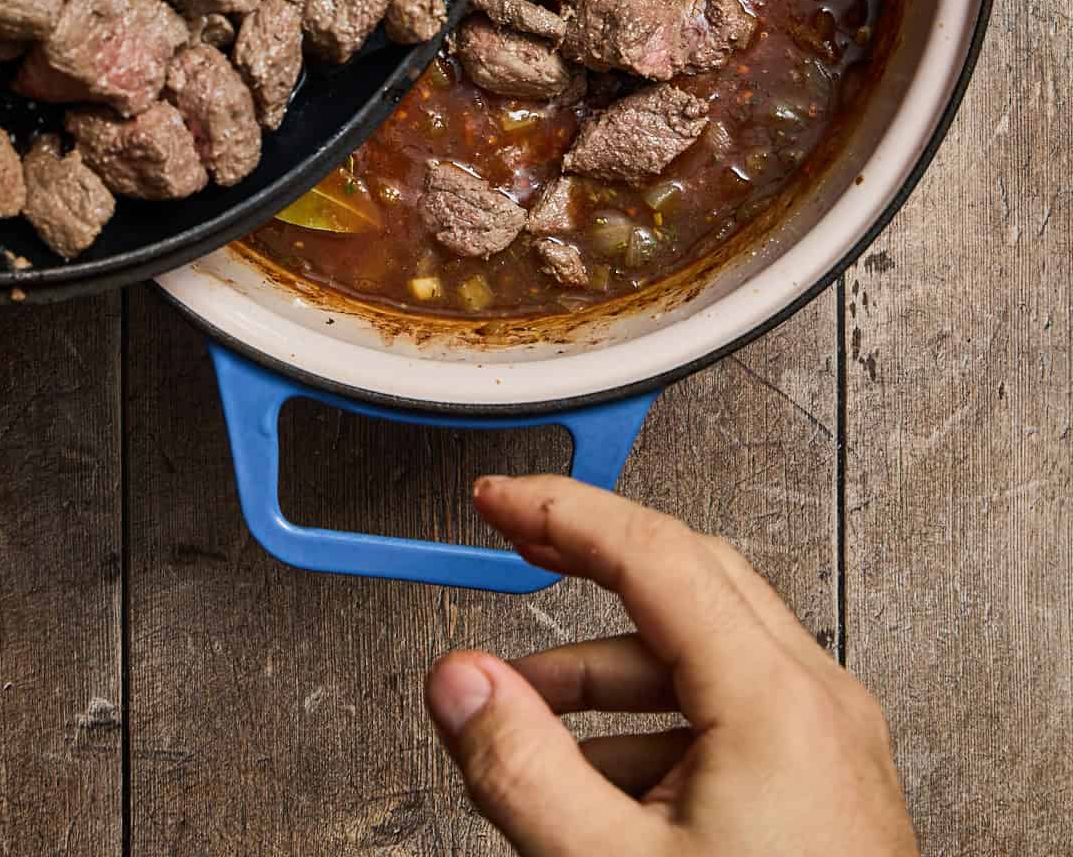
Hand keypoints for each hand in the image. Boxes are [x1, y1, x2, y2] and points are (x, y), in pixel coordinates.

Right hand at [425, 475, 917, 856]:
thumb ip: (522, 769)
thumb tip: (458, 683)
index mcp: (774, 700)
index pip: (654, 554)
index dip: (563, 513)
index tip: (500, 498)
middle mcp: (816, 704)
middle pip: (687, 581)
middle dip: (589, 564)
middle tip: (516, 543)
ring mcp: (829, 746)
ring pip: (706, 654)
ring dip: (611, 666)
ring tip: (527, 708)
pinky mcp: (824, 788)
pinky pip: (730, 713)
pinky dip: (654, 722)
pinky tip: (595, 778)